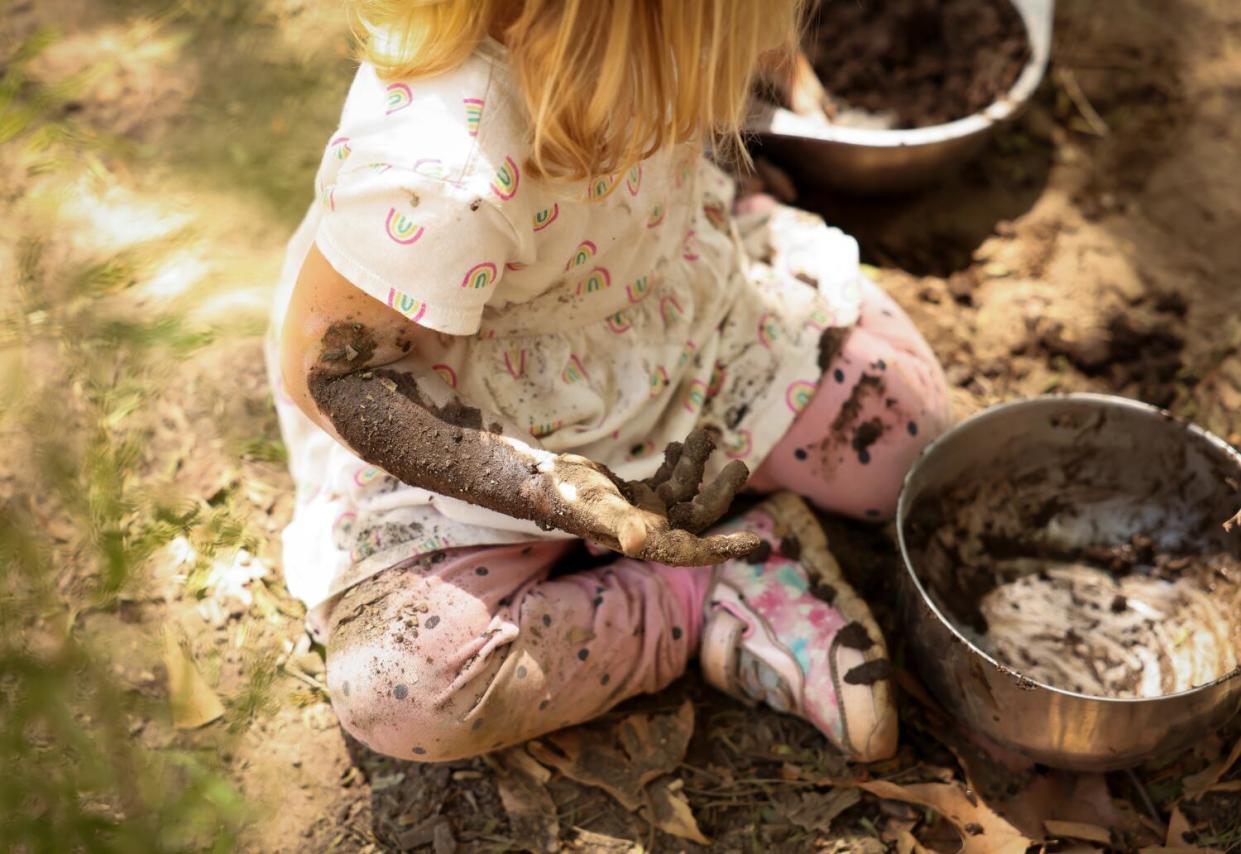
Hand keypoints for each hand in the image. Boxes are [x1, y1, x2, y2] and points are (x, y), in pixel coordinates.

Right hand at [542, 430, 759, 565]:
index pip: (692, 550)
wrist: (542, 480)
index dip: (723, 549)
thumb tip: (639, 544)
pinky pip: (668, 481)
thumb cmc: (566, 495)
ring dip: (697, 466)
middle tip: (740, 466)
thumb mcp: (595, 506)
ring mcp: (644, 512)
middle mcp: (649, 530)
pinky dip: (678, 464)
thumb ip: (620, 524)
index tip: (754, 542)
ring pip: (684, 492)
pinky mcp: (637, 495)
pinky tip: (681, 445)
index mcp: (644, 541)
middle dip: (719, 492)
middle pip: (696, 514)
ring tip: (704, 435)